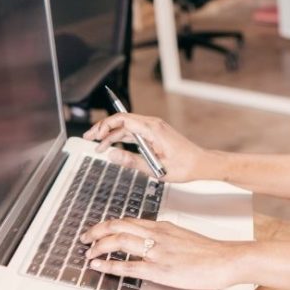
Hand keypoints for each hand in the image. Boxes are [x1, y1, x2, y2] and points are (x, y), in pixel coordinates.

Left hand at [81, 218, 244, 289]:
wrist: (225, 259)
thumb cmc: (209, 251)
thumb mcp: (184, 236)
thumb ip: (166, 236)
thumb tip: (153, 240)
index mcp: (162, 226)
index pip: (128, 221)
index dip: (108, 225)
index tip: (98, 230)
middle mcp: (156, 234)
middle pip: (118, 226)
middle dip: (96, 231)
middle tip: (85, 238)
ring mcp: (157, 251)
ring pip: (118, 241)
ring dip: (98, 247)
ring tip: (88, 253)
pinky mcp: (159, 269)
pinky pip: (127, 266)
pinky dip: (108, 266)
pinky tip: (99, 267)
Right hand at [84, 113, 207, 182]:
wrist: (201, 163)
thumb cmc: (184, 166)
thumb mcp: (156, 169)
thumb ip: (132, 162)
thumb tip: (111, 155)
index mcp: (153, 129)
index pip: (123, 120)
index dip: (105, 126)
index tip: (94, 137)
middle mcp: (153, 125)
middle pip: (122, 120)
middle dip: (103, 128)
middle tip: (88, 138)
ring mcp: (155, 128)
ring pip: (127, 126)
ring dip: (111, 133)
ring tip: (96, 143)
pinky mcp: (155, 133)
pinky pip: (135, 131)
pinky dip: (121, 136)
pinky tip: (111, 144)